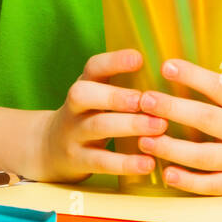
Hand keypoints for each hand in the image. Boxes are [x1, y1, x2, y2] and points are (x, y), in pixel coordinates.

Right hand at [34, 50, 168, 183]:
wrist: (49, 148)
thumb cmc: (89, 116)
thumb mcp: (98, 96)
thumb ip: (125, 86)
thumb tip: (173, 73)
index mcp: (85, 85)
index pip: (93, 67)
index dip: (114, 61)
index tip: (138, 58)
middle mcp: (74, 106)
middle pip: (85, 95)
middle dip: (116, 96)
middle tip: (146, 100)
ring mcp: (73, 133)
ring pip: (97, 126)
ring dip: (130, 125)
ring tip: (159, 127)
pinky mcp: (77, 160)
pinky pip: (102, 161)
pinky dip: (126, 163)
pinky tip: (149, 162)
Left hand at [137, 59, 221, 194]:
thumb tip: (201, 63)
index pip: (220, 87)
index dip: (193, 76)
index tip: (167, 66)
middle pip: (207, 120)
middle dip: (173, 109)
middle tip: (145, 100)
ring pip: (205, 157)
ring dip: (172, 148)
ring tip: (145, 139)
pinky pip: (213, 186)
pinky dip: (189, 182)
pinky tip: (167, 174)